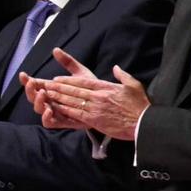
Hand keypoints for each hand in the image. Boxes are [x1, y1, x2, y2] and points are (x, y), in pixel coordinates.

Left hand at [30, 48, 148, 140]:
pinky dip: (65, 110)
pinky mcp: (94, 120)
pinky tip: (55, 108)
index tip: (57, 78)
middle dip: (58, 87)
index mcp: (107, 87)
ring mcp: (96, 108)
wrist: (144, 123)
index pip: (83, 82)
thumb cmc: (139, 105)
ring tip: (47, 94)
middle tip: (46, 84)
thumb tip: (115, 67)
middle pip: (74, 90)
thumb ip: (122, 75)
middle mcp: (99, 96)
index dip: (68, 80)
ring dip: (58, 97)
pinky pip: (76, 113)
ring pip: (73, 101)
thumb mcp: (133, 85)